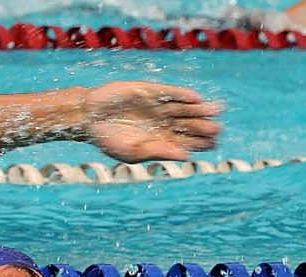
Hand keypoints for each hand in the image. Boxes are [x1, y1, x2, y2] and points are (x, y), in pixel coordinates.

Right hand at [82, 81, 222, 162]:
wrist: (88, 119)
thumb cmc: (108, 139)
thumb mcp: (133, 152)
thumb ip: (159, 152)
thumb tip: (186, 157)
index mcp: (160, 139)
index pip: (186, 141)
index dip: (201, 143)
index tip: (214, 144)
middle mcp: (162, 121)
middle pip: (189, 124)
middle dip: (204, 126)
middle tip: (218, 129)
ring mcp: (157, 106)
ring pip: (184, 108)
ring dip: (200, 109)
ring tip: (217, 110)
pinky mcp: (149, 92)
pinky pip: (169, 93)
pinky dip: (182, 95)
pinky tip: (196, 98)